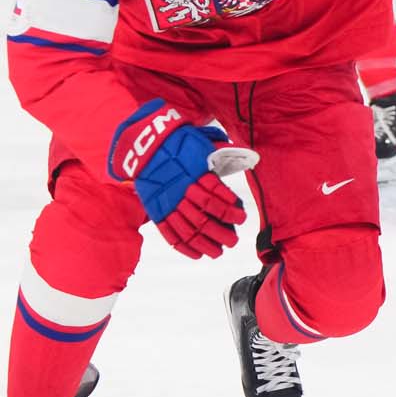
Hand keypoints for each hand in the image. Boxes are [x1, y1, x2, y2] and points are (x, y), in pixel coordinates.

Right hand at [108, 100, 257, 258]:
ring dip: (205, 244)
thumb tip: (249, 157)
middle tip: (234, 241)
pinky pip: (169, 234)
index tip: (242, 218)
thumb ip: (223, 151)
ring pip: (187, 230)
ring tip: (219, 251)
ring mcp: (166, 203)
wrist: (145, 145)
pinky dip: (183, 247)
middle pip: (203, 218)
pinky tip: (197, 254)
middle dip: (222, 233)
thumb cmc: (179, 143)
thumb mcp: (202, 142)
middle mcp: (180, 190)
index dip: (230, 210)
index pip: (216, 196)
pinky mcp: (155, 211)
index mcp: (194, 173)